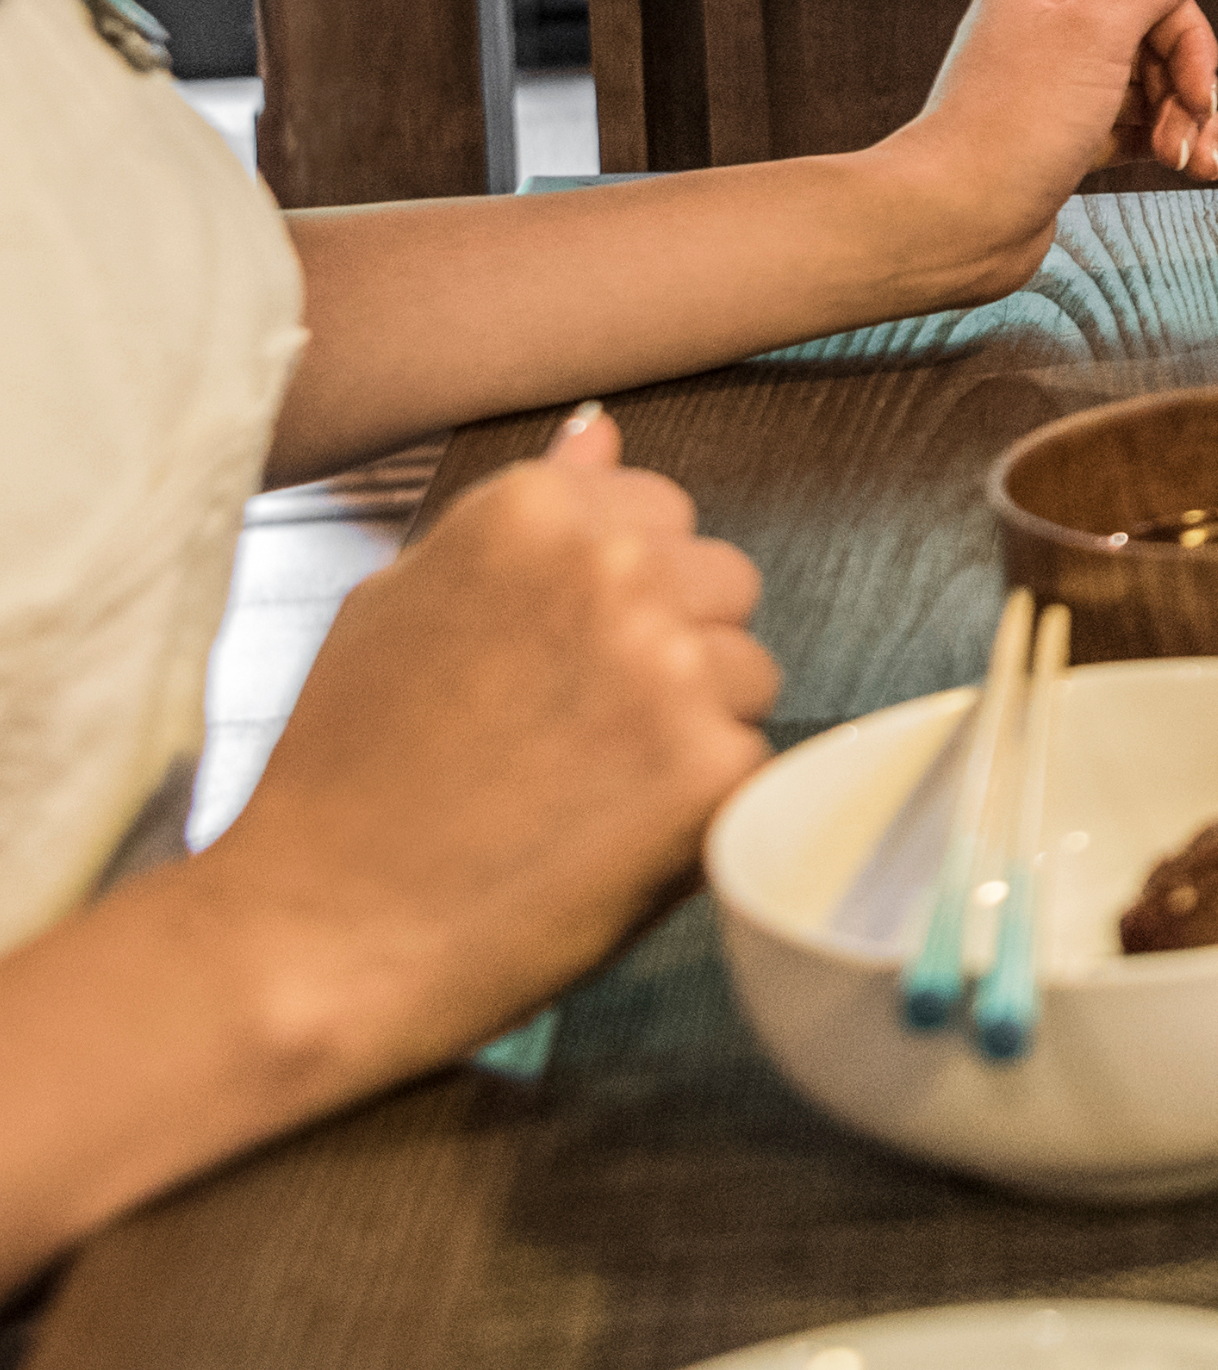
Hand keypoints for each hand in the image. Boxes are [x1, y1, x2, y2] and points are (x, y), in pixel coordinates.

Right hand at [190, 408, 777, 1089]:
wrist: (313, 941)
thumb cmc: (345, 779)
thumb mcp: (400, 604)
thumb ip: (527, 512)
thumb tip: (602, 428)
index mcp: (535, 510)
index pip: (662, 512)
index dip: (617, 596)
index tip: (556, 659)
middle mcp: (615, 566)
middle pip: (722, 582)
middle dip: (671, 647)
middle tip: (568, 733)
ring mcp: (671, 663)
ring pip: (749, 670)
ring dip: (694, 726)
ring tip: (580, 791)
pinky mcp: (712, 763)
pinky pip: (751, 761)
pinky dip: (702, 807)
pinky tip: (607, 839)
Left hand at [878, 0, 1217, 300]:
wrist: (957, 220)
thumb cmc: (1011, 126)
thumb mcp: (1096, 35)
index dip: (1187, 43)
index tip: (1200, 93)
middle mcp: (1044, 29)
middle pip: (1152, 43)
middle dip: (1187, 93)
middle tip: (1198, 133)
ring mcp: (1052, 88)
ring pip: (1146, 90)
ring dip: (1182, 124)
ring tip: (1198, 163)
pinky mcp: (1060, 139)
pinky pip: (1129, 127)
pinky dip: (1164, 140)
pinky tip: (1199, 159)